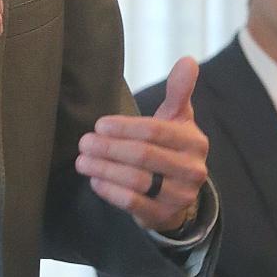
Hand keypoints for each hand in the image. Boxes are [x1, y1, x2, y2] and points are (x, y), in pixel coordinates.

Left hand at [75, 56, 208, 232]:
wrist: (177, 194)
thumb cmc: (170, 148)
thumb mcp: (177, 119)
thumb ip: (179, 91)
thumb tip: (188, 60)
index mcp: (194, 142)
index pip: (156, 131)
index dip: (125, 128)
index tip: (99, 125)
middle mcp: (192, 170)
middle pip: (144, 156)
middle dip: (109, 148)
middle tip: (84, 142)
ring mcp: (180, 196)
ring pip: (137, 180)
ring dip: (104, 169)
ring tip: (82, 161)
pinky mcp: (163, 216)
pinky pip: (133, 203)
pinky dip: (110, 191)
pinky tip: (95, 181)